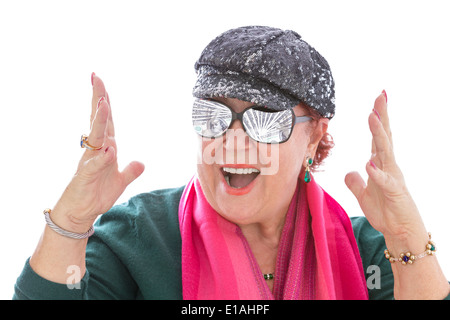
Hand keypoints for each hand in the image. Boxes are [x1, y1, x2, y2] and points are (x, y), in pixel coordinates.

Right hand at [51, 73, 144, 232]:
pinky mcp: (85, 177)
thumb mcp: (120, 182)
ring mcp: (90, 162)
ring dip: (100, 121)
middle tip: (96, 78)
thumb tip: (141, 163)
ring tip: (102, 103)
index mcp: (106, 148)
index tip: (101, 82)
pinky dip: (102, 157)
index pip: (107, 121)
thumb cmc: (96, 195)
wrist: (81, 214)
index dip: (105, 102)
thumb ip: (130, 171)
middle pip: (98, 121)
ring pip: (96, 137)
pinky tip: (109, 149)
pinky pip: (94, 164)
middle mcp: (96, 150)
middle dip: (98, 99)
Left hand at [345, 91, 427, 248]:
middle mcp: (388, 166)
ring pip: (385, 152)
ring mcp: (392, 178)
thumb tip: (349, 172)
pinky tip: (369, 163)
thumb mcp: (364, 194)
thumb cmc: (386, 211)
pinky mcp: (394, 193)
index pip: (378, 137)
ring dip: (378, 134)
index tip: (376, 100)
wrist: (400, 231)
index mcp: (381, 164)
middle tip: (380, 96)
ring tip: (372, 117)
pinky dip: (376, 172)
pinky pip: (384, 181)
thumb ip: (356, 182)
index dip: (377, 119)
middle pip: (384, 137)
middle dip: (381, 116)